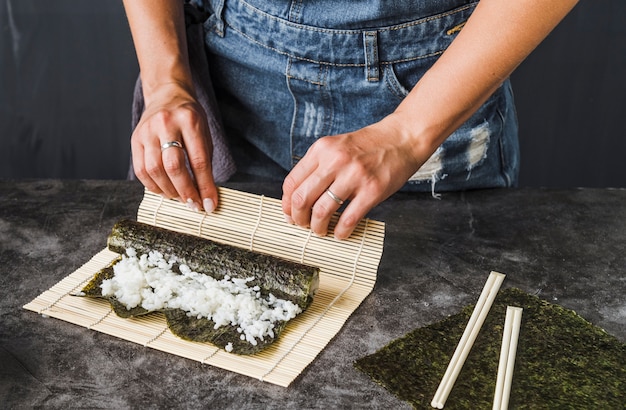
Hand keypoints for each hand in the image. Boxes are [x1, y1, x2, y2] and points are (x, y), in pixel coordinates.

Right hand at [131, 83, 217, 212]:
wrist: (166, 95)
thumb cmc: (189, 117)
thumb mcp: (204, 132)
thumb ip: (204, 161)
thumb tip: (206, 194)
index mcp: (190, 121)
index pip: (198, 160)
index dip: (204, 186)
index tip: (209, 205)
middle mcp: (166, 124)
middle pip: (173, 166)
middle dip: (185, 191)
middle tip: (194, 205)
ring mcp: (147, 131)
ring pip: (154, 170)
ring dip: (168, 191)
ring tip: (179, 198)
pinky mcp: (135, 139)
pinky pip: (140, 169)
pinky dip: (153, 185)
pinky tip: (164, 190)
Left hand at [281, 114, 426, 239]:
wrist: (402, 138)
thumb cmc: (369, 146)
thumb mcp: (336, 146)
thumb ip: (318, 166)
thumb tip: (299, 197)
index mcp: (322, 149)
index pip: (292, 182)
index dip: (287, 204)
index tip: (290, 215)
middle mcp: (335, 161)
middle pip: (302, 199)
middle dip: (299, 219)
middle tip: (303, 225)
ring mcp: (354, 175)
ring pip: (322, 211)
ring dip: (318, 227)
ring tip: (321, 230)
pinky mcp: (372, 190)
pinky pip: (348, 219)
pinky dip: (341, 231)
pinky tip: (341, 233)